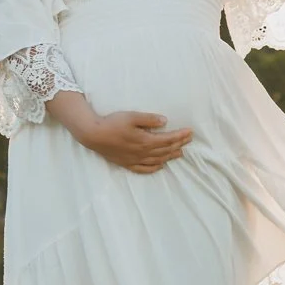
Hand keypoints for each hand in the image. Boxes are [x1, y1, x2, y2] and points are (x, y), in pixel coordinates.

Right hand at [73, 109, 192, 173]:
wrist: (94, 135)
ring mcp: (135, 159)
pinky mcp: (127, 163)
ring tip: (179, 153)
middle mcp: (143, 152)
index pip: (168, 139)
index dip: (180, 136)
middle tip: (189, 140)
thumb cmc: (112, 123)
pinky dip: (154, 168)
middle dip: (179, 144)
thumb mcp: (131, 116)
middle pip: (165, 150)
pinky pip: (144, 169)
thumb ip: (149, 119)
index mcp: (145, 140)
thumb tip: (165, 121)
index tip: (190, 132)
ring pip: (157, 160)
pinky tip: (160, 166)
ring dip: (170, 156)